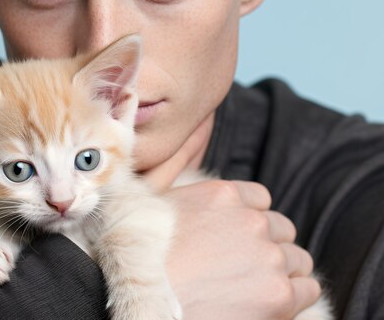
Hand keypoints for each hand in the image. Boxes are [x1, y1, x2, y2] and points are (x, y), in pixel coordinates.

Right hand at [141, 125, 320, 319]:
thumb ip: (182, 182)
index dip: (251, 219)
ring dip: (283, 271)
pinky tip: (272, 303)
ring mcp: (269, 256)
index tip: (238, 238)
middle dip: (269, 245)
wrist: (148, 303)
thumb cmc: (143, 259)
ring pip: (298, 258)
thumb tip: (191, 146)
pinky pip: (308, 289)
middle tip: (246, 267)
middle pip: (281, 228)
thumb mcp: (158, 204)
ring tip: (258, 288)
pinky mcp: (280, 294)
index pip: (261, 199)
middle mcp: (252, 220)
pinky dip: (296, 296)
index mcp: (224, 194)